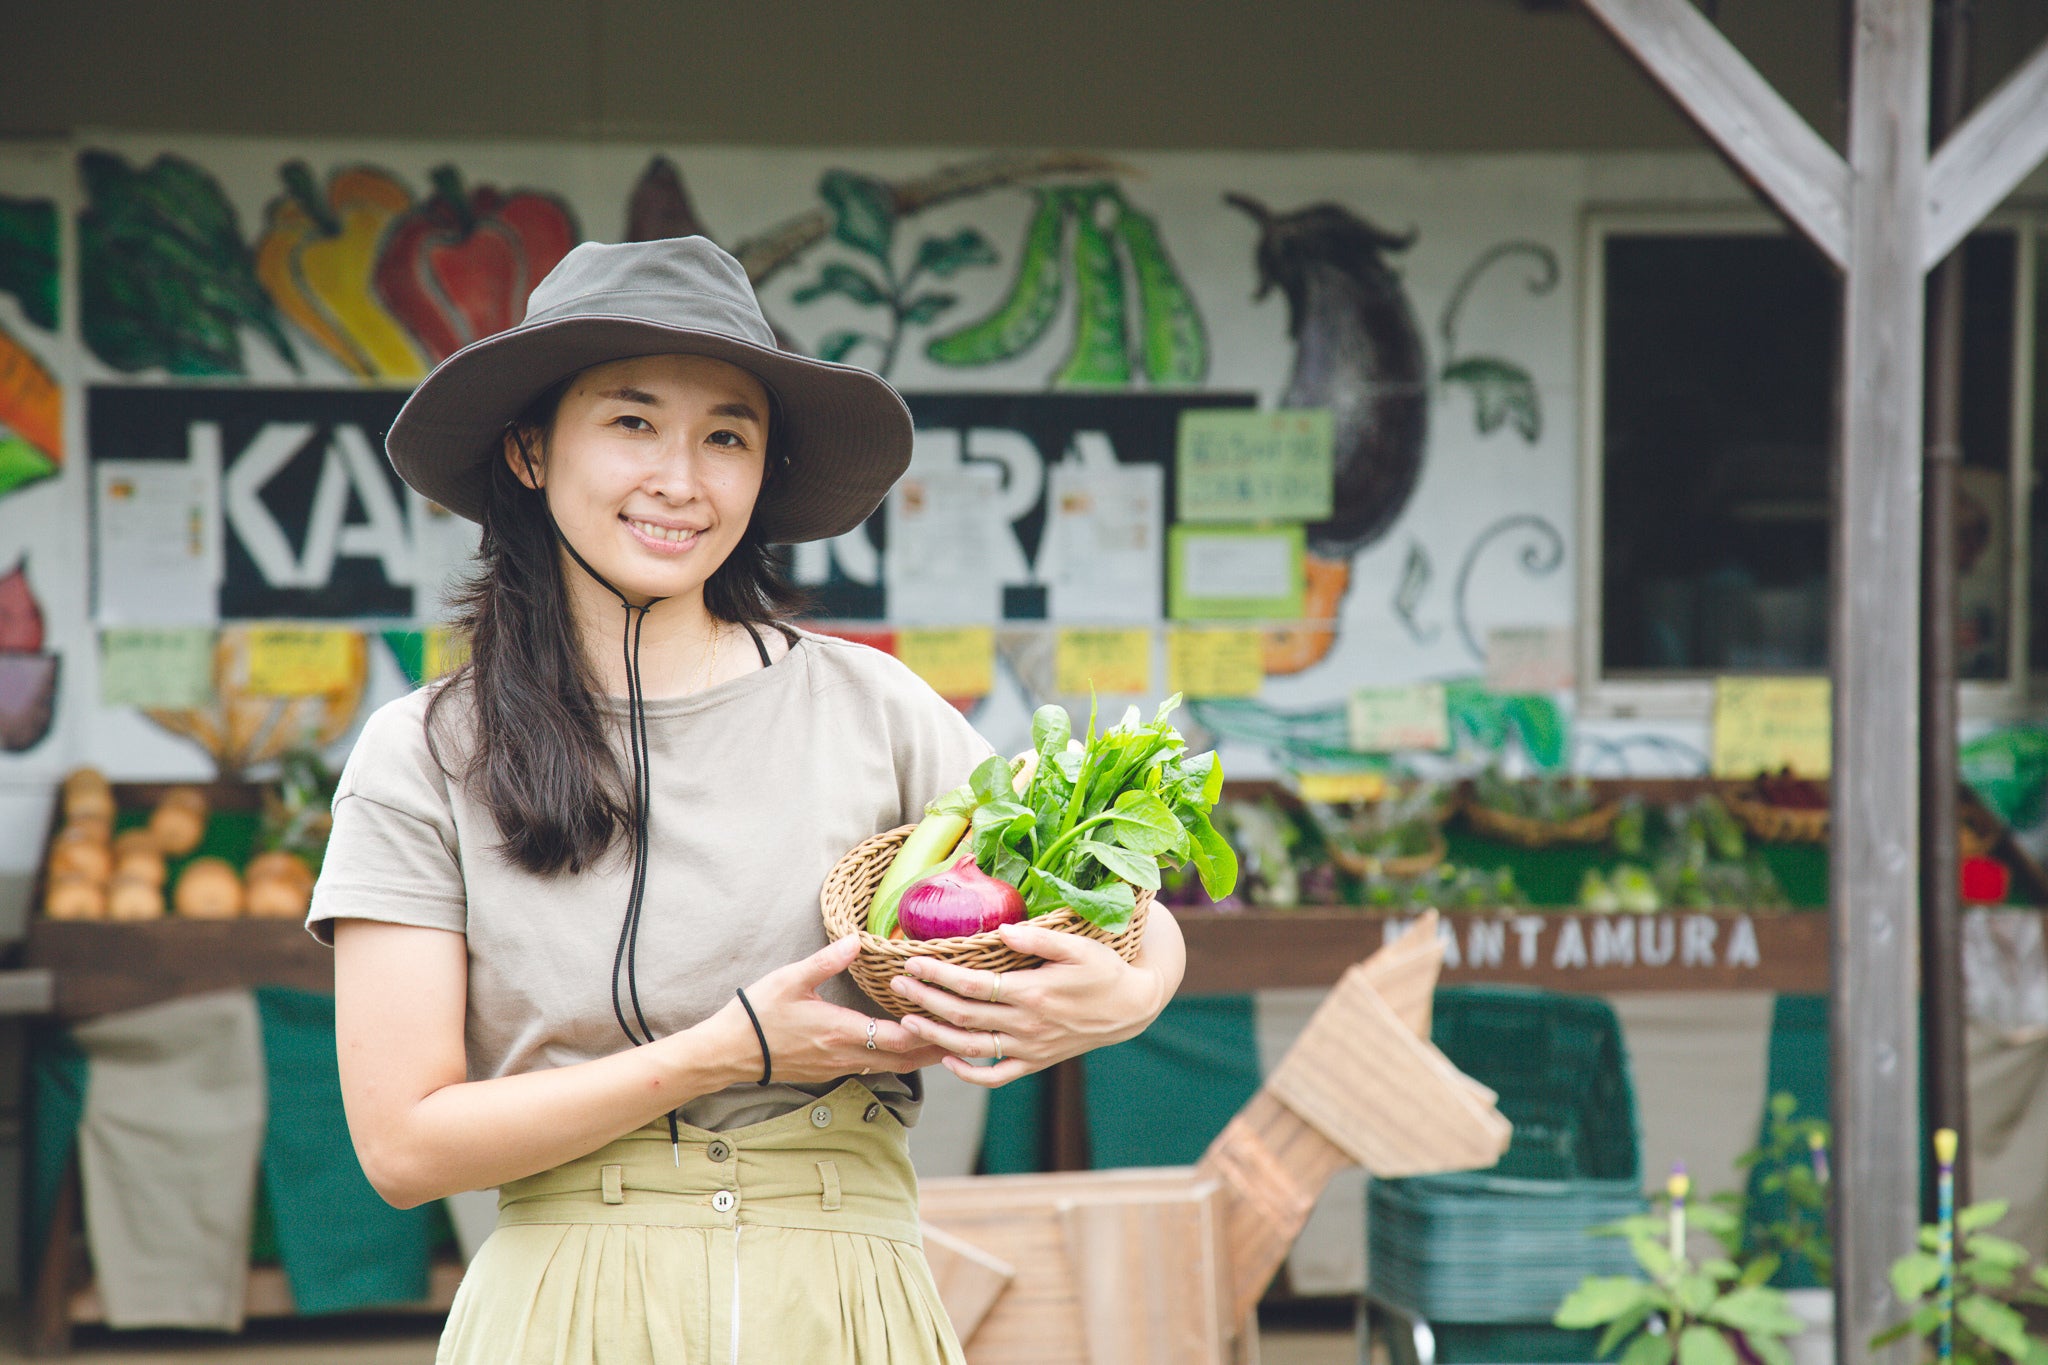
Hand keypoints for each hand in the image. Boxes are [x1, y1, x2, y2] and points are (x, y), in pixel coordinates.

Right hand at [709, 936, 948, 1085]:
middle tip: (967, 1037)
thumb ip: (826, 960)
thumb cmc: (757, 1015)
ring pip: (890, 1066)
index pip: (899, 1038)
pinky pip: (873, 1067)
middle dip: (936, 1049)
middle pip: (904, 1059)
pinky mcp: (829, 1071)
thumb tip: (857, 940)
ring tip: (945, 1041)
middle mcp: (846, 1054)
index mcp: (841, 1031)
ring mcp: (838, 1066)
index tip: (951, 1019)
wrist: (729, 1053)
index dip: (927, 1030)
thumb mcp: (790, 979)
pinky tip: (902, 1046)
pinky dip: (895, 1058)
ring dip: (918, 1055)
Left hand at [890, 920, 1171, 1088]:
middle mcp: (1027, 1024)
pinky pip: (997, 1076)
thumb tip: (1001, 928)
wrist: (1131, 1007)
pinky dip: (969, 1073)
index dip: (938, 974)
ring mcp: (1030, 1048)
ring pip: (972, 1048)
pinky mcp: (1036, 1062)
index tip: (912, 961)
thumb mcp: (1078, 945)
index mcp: (1033, 992)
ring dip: (935, 1036)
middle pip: (963, 1016)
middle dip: (926, 999)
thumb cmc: (1104, 969)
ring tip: (908, 1020)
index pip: (973, 985)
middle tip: (897, 984)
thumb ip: (1039, 938)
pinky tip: (948, 1059)